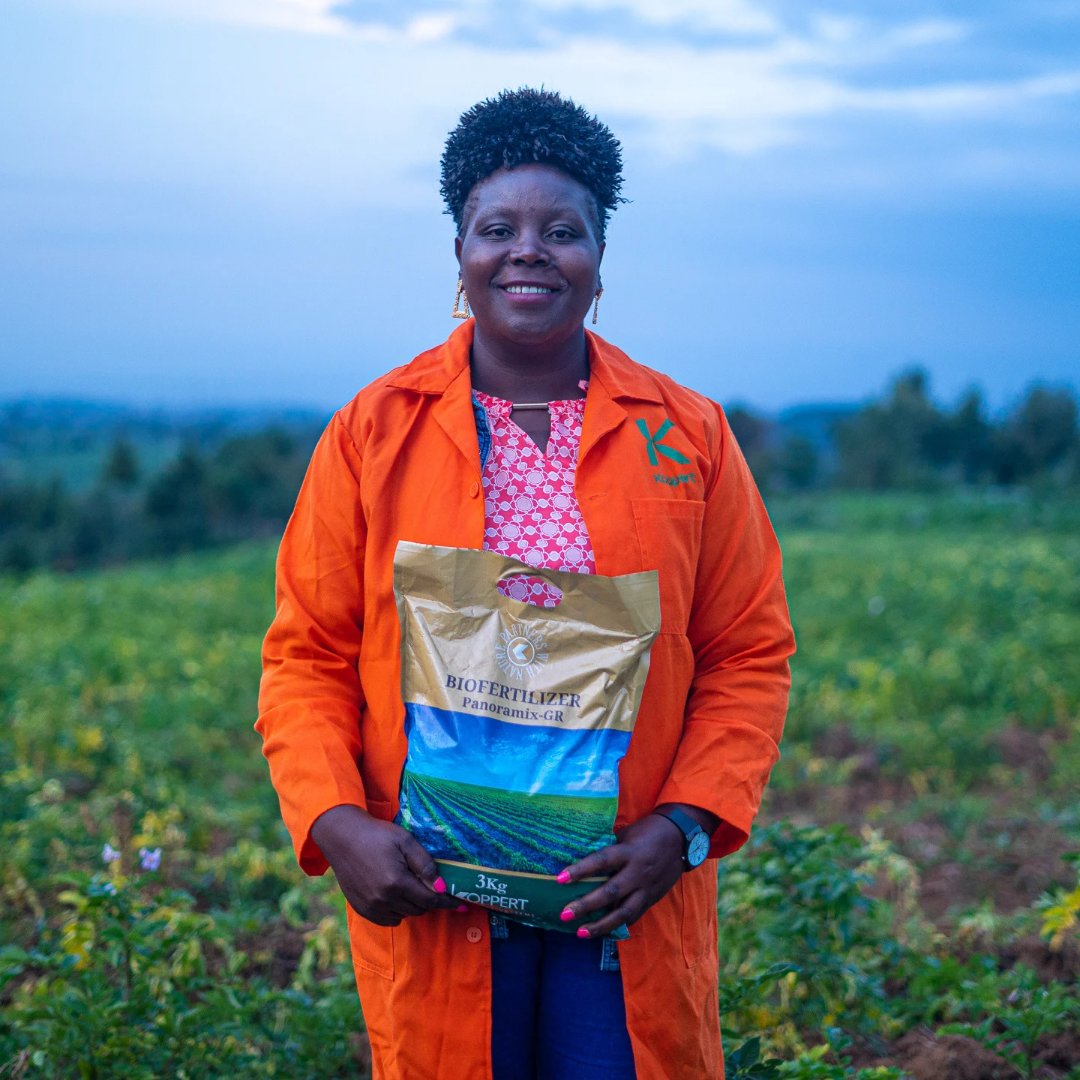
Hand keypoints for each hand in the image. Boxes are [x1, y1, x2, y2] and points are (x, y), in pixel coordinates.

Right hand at [310, 804, 460, 925]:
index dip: (447, 902)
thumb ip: (424, 864)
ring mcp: (371, 907)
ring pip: (405, 915)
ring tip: (411, 886)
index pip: (430, 900)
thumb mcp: (405, 841)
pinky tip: (397, 895)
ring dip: (414, 905)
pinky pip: (389, 920)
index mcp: (396, 883)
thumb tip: (441, 886)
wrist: (343, 838)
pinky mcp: (362, 910)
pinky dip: (397, 911)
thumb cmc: (377, 835)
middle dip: (430, 900)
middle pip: (419, 909)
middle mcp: (383, 900)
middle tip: (433, 886)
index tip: (461, 905)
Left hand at [556, 813, 687, 938]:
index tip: (559, 879)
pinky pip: (634, 916)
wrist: (681, 838)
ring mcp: (646, 888)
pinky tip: (603, 932)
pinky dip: (618, 925)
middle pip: (609, 893)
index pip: (601, 861)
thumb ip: (611, 851)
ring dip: (600, 925)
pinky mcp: (652, 898)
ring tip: (581, 933)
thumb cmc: (648, 831)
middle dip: (585, 905)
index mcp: (629, 852)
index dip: (580, 870)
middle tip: (564, 914)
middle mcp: (637, 872)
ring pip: (623, 912)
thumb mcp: (627, 835)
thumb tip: (587, 862)